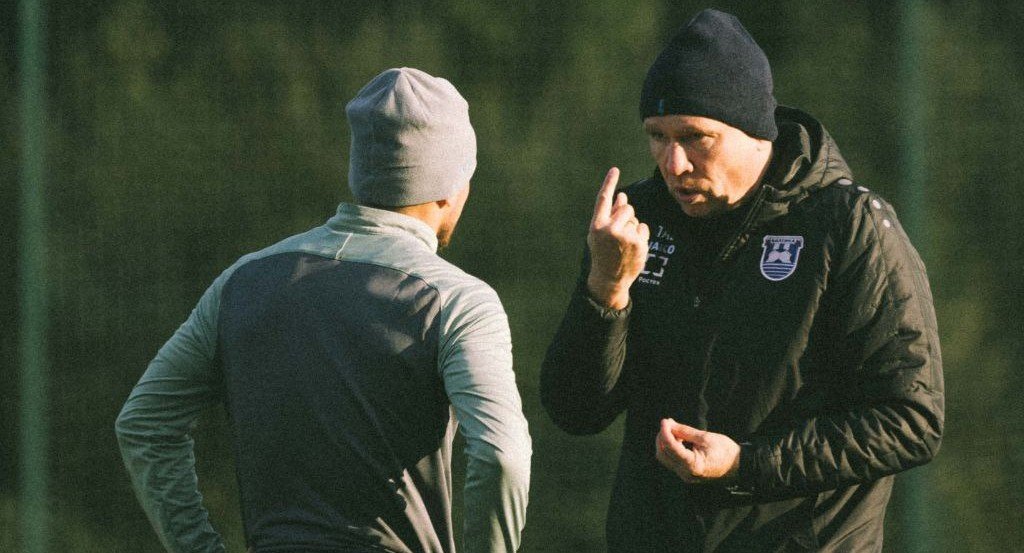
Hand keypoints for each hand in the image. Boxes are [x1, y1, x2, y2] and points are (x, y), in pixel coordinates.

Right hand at [586, 167, 649, 309]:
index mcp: (596, 225)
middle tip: (619, 232)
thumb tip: (622, 196)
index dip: (609, 183)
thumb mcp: (600, 234)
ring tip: (623, 243)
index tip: (614, 170)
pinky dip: (640, 235)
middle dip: (626, 215)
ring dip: (632, 227)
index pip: (603, 199)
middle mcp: (610, 229)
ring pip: (635, 218)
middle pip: (626, 208)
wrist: (609, 278)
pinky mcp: (638, 243)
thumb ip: (609, 215)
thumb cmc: (603, 253)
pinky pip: (643, 228)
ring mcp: (625, 236)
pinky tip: (632, 247)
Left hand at [655, 418, 740, 483]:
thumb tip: (669, 424)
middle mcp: (686, 473)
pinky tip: (678, 439)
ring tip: (674, 430)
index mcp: (693, 465)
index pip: (671, 447)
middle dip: (662, 437)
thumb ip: (685, 431)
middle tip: (669, 423)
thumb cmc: (725, 451)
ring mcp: (685, 476)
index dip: (665, 432)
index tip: (665, 420)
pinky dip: (670, 449)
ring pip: (665, 458)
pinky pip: (671, 461)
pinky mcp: (686, 474)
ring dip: (665, 443)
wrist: (739, 467)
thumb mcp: (706, 437)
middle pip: (663, 454)